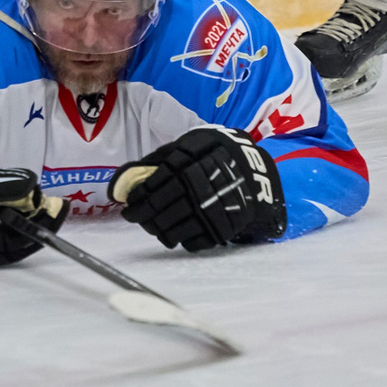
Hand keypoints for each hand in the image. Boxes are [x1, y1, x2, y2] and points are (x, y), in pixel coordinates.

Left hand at [109, 128, 287, 250]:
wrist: (257, 171)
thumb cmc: (217, 154)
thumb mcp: (191, 144)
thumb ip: (161, 157)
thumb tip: (130, 174)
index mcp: (188, 167)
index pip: (153, 187)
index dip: (137, 197)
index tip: (130, 202)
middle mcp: (196, 191)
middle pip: (158, 210)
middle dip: (142, 216)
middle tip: (135, 217)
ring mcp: (209, 213)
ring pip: (171, 230)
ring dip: (157, 230)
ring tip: (153, 226)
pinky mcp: (220, 230)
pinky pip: (192, 242)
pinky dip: (179, 239)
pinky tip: (175, 233)